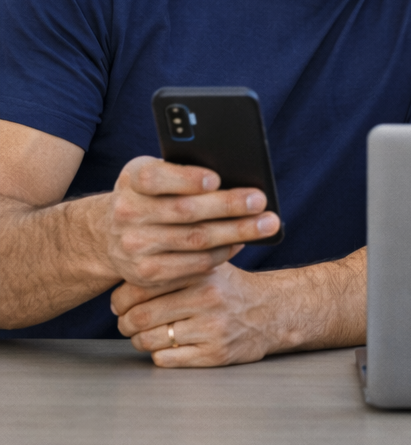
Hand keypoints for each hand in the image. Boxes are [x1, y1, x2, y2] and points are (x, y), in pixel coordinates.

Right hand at [94, 156, 279, 290]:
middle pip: (184, 211)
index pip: (155, 178)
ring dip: (236, 232)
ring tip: (266, 224)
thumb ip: (183, 171)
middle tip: (261, 200)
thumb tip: (234, 173)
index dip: (185, 179)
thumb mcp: (156, 174)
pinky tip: (242, 242)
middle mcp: (128, 213)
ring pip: (194, 240)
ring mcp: (134, 246)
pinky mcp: (146, 274)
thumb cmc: (150, 195)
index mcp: (132, 180)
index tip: (216, 179)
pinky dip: (222, 253)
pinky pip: (193, 264)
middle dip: (228, 206)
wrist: (111, 234)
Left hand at [112, 261, 279, 366]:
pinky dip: (159, 355)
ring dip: (140, 341)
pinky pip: (167, 359)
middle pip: (141, 316)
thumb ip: (175, 263)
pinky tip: (167, 346)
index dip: (121, 299)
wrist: (273, 312)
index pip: (142, 286)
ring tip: (144, 335)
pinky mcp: (215, 354)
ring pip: (150, 341)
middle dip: (126, 324)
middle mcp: (206, 298)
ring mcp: (211, 328)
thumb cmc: (231, 288)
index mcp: (200, 272)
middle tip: (126, 323)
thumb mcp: (209, 264)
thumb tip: (129, 265)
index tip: (119, 303)